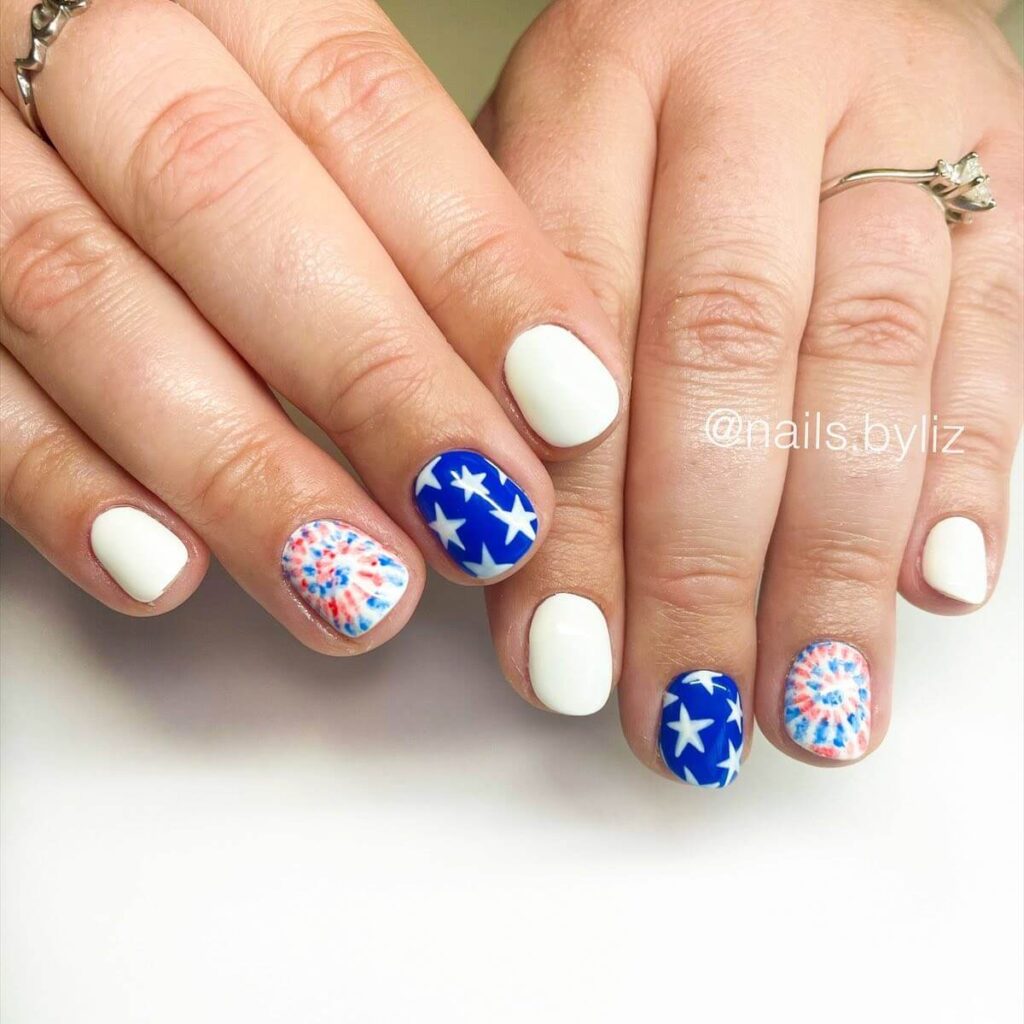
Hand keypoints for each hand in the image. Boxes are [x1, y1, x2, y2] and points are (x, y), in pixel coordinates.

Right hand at [0, 0, 625, 650]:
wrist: (9, 79)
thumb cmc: (187, 113)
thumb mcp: (296, 116)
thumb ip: (397, 223)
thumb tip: (537, 386)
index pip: (365, 110)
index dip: (478, 265)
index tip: (572, 401)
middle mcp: (91, 58)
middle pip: (230, 199)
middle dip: (373, 379)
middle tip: (483, 516)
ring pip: (90, 302)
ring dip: (241, 470)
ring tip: (359, 592)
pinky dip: (62, 487)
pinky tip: (165, 574)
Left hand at [477, 0, 1021, 779]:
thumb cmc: (622, 107)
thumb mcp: (524, 179)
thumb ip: (504, 335)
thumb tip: (498, 549)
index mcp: (600, 70)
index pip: (574, 326)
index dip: (571, 514)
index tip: (558, 660)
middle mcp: (753, 80)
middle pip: (722, 354)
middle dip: (698, 567)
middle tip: (679, 715)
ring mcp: (896, 118)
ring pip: (867, 362)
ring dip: (831, 563)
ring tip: (799, 709)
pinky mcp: (1000, 167)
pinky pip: (994, 336)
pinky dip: (965, 475)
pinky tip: (932, 593)